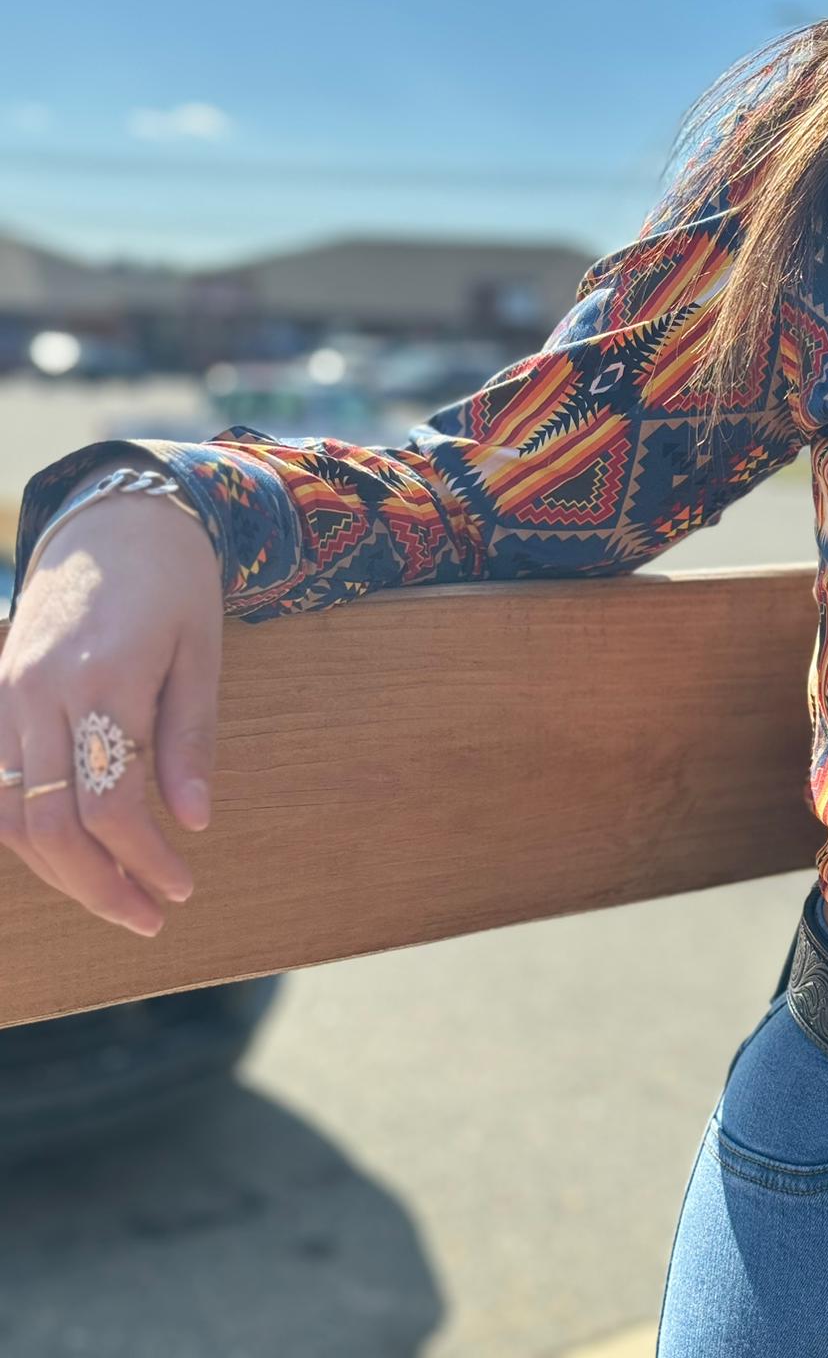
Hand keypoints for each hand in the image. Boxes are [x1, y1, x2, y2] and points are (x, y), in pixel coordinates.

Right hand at [0, 483, 223, 935]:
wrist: (114, 515)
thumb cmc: (173, 582)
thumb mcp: (203, 652)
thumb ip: (192, 738)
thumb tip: (194, 822)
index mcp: (103, 678)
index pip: (110, 804)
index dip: (146, 860)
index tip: (183, 887)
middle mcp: (40, 691)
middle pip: (50, 824)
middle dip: (100, 885)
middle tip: (150, 917)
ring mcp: (6, 693)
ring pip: (9, 814)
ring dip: (59, 871)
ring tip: (115, 898)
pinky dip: (24, 831)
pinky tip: (66, 855)